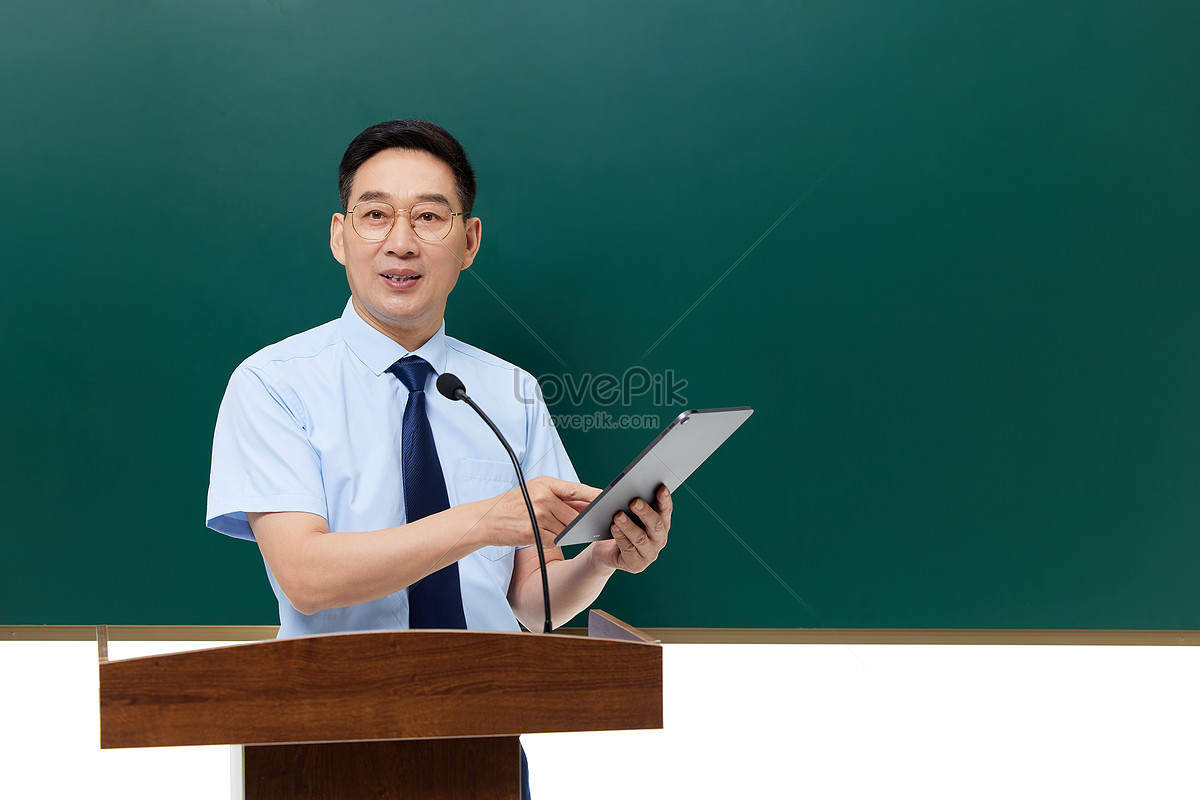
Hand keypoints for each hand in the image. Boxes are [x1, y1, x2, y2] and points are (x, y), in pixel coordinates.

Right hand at [478, 476, 599, 548]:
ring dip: (564, 532)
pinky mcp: (533, 533)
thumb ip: (561, 497)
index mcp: (545, 484)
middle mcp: (543, 498)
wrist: (486, 519)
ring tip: (548, 527)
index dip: (594, 497)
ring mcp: (538, 515)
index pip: (577, 490)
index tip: (608, 501)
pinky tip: (541, 535)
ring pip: (566, 529)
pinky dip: (552, 540)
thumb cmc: (513, 504)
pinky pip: (554, 540)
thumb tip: (587, 504)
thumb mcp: (535, 492)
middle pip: (575, 514)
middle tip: (587, 525)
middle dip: (580, 522)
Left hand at [590, 485, 671, 573]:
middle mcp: (659, 540)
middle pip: (656, 525)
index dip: (664, 500)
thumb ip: (634, 505)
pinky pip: (627, 549)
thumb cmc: (621, 527)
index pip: (665, 511)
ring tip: (618, 516)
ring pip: (640, 538)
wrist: (607, 552)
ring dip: (629, 526)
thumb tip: (630, 491)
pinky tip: (613, 527)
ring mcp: (649, 554)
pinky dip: (620, 536)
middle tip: (635, 502)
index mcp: (661, 524)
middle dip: (646, 513)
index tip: (661, 488)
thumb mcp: (630, 515)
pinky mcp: (635, 564)